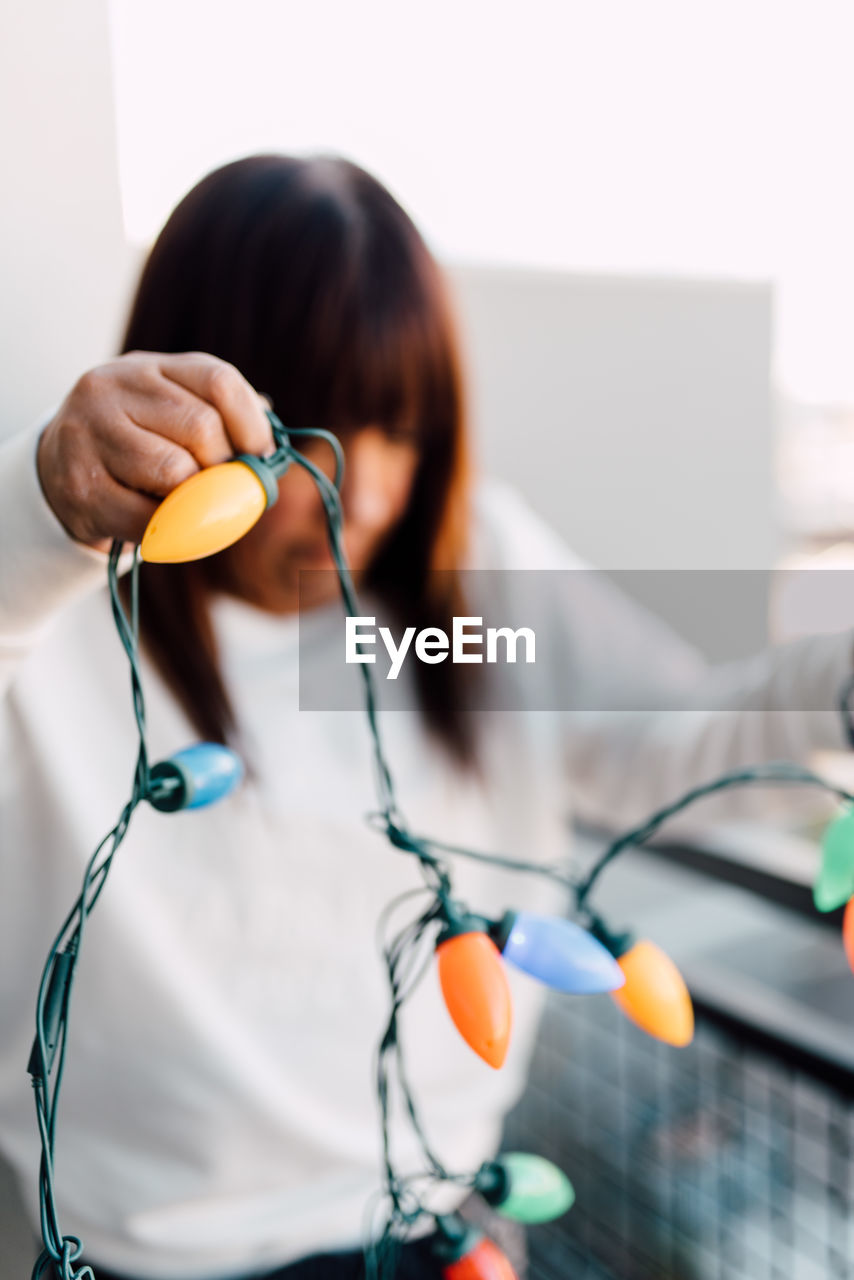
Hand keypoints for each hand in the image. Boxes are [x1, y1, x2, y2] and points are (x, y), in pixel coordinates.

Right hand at [36, 351, 274, 552]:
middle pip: (202, 427)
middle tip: (221, 485)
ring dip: (197, 498)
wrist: (57, 471)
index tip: (261, 453)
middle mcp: (111, 389)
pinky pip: (148, 517)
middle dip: (225, 466)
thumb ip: (221, 418)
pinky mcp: (80, 487)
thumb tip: (272, 447)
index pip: (218, 380)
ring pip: (174, 472)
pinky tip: (168, 525)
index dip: (253, 423)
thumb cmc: (136, 444)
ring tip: (190, 503)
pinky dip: (172, 529)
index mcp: (146, 367)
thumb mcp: (172, 414)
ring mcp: (89, 435)